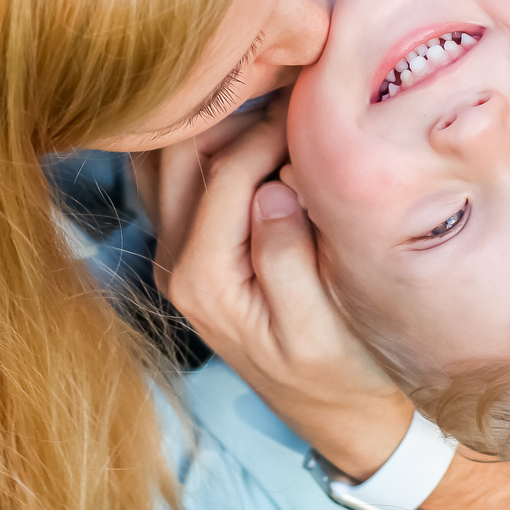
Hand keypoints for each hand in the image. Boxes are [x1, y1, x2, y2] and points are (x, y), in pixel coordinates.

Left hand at [155, 116, 415, 479]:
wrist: (337, 413)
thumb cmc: (342, 372)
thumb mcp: (320, 326)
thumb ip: (286, 259)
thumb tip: (272, 188)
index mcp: (202, 281)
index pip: (224, 174)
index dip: (269, 130)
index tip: (317, 105)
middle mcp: (173, 264)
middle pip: (178, 154)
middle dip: (233, 112)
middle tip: (292, 96)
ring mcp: (174, 253)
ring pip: (168, 158)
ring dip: (215, 122)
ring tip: (275, 104)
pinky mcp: (190, 246)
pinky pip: (178, 176)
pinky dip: (208, 142)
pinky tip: (253, 129)